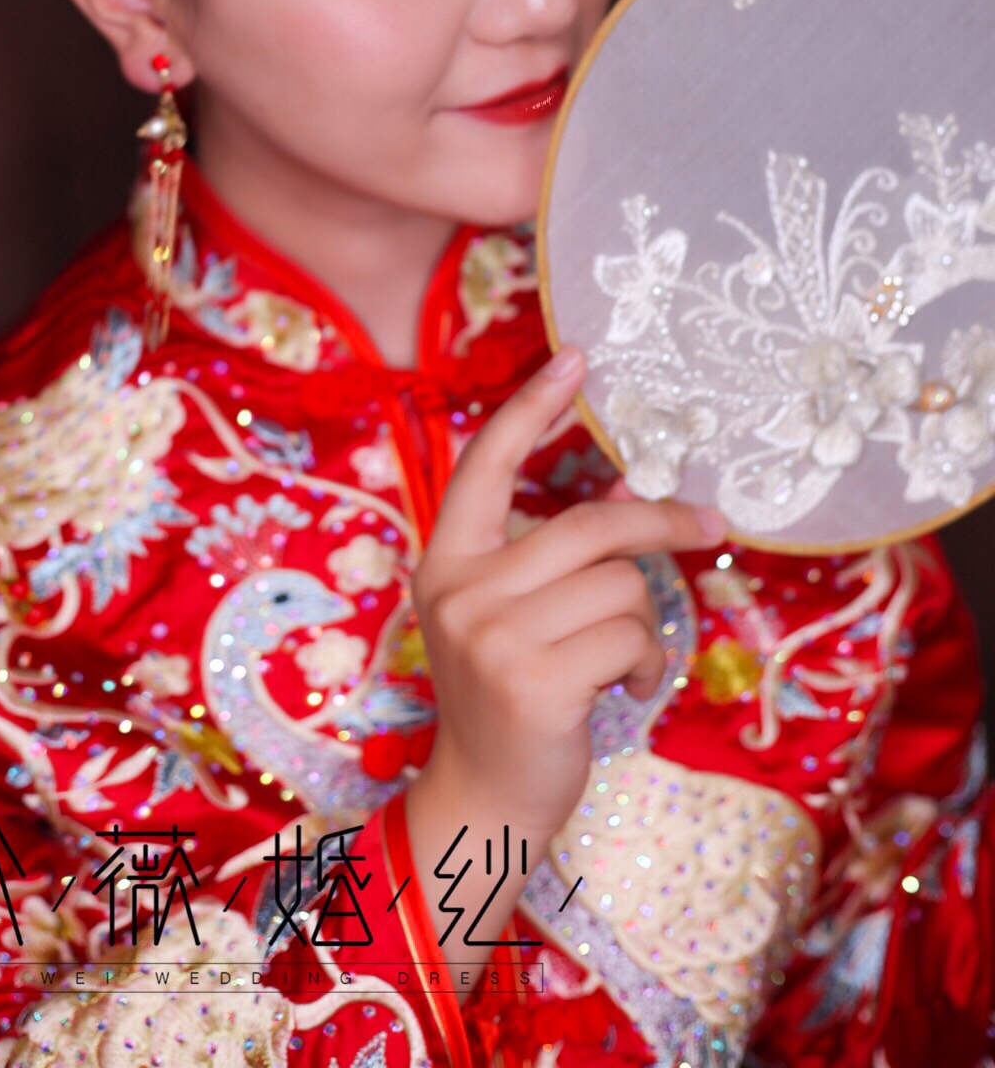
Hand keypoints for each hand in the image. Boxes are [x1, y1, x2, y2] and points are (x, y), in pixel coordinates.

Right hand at [409, 344, 727, 844]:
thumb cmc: (508, 698)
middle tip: (711, 524)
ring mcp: (492, 635)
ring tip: (618, 662)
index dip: (532, 406)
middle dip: (662, 523)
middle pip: (590, 526)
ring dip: (642, 624)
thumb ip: (543, 557)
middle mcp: (460, 589)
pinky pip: (632, 637)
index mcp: (445, 561)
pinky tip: (620, 689)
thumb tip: (622, 495)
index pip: (486, 464)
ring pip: (621, 586)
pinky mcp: (535, 680)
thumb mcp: (506, 616)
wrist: (483, 800)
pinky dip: (646, 663)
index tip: (577, 356)